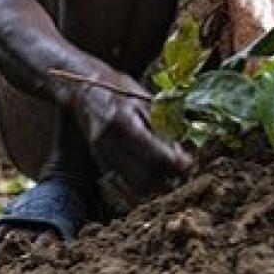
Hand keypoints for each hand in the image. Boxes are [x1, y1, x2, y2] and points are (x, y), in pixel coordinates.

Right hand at [73, 75, 194, 205]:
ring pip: (136, 184)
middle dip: (170, 178)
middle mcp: (110, 143)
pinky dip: (144, 184)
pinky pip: (125, 182)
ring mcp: (102, 155)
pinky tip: (156, 176)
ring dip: (158, 185)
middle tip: (185, 172)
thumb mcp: (143, 98)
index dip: (176, 164)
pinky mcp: (100, 162)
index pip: (154, 154)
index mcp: (123, 123)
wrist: (83, 90)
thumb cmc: (116, 88)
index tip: (190, 163)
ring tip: (173, 175)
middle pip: (146, 175)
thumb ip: (161, 123)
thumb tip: (180, 150)